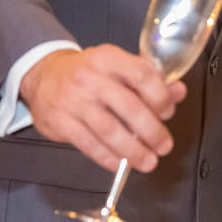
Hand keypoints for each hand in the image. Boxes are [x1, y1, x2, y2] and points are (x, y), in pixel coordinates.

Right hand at [19, 45, 186, 173]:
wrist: (43, 77)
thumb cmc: (87, 73)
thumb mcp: (116, 67)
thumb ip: (148, 79)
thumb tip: (178, 91)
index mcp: (108, 57)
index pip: (141, 74)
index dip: (160, 96)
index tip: (168, 112)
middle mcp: (89, 77)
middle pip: (129, 106)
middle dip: (152, 131)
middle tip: (164, 145)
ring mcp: (73, 100)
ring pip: (109, 130)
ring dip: (133, 151)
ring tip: (149, 162)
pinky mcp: (60, 122)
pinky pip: (89, 145)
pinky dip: (109, 158)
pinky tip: (121, 163)